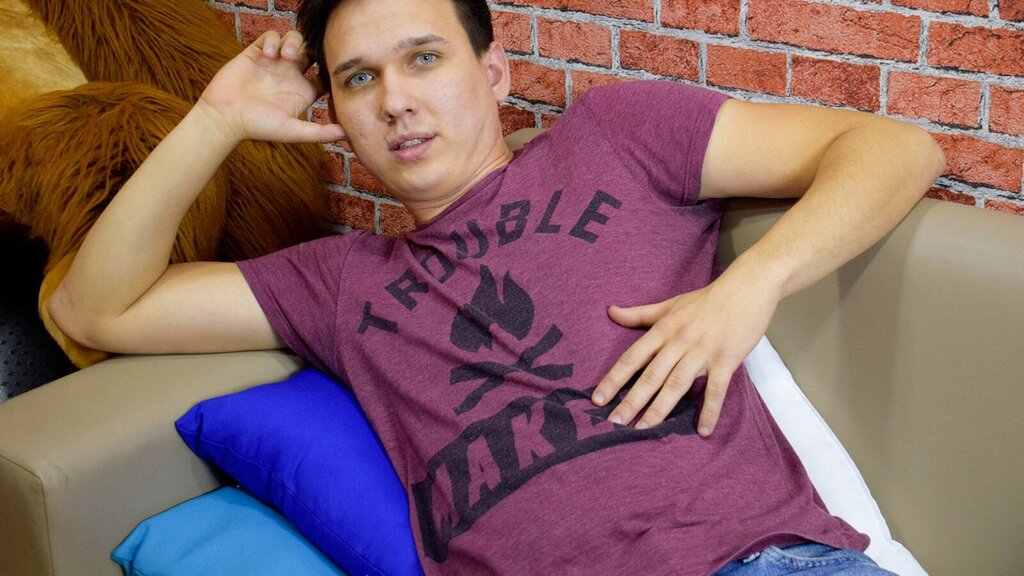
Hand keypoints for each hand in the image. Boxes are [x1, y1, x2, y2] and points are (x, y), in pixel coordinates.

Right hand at [198, 29, 345, 143]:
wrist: (224, 116)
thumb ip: (322, 132)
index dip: (330, 69)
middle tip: (304, 59)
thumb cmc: (258, 126)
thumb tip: (349, 135)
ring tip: (286, 56)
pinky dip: (272, 40)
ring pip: (293, 40)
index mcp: (303, 91)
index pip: (325, 74)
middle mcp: (290, 75)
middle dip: (312, 49)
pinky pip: (270, 36)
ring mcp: (274, 63)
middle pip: (312, 51)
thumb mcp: (293, 131)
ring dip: (293, 43)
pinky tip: (267, 55)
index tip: (328, 71)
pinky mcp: (256, 52)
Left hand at [591, 269, 779, 436]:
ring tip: (644, 430)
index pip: (632, 358)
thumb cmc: (705, 300)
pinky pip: (716, 390)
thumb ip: (639, 314)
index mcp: (663, 330)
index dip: (614, 379)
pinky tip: (702, 431)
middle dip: (631, 401)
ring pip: (676, 385)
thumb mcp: (669, 305)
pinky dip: (709, 411)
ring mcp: (702, 352)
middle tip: (614, 423)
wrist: (746, 289)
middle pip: (651, 376)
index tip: (597, 399)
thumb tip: (610, 311)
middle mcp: (679, 342)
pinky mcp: (726, 360)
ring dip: (660, 409)